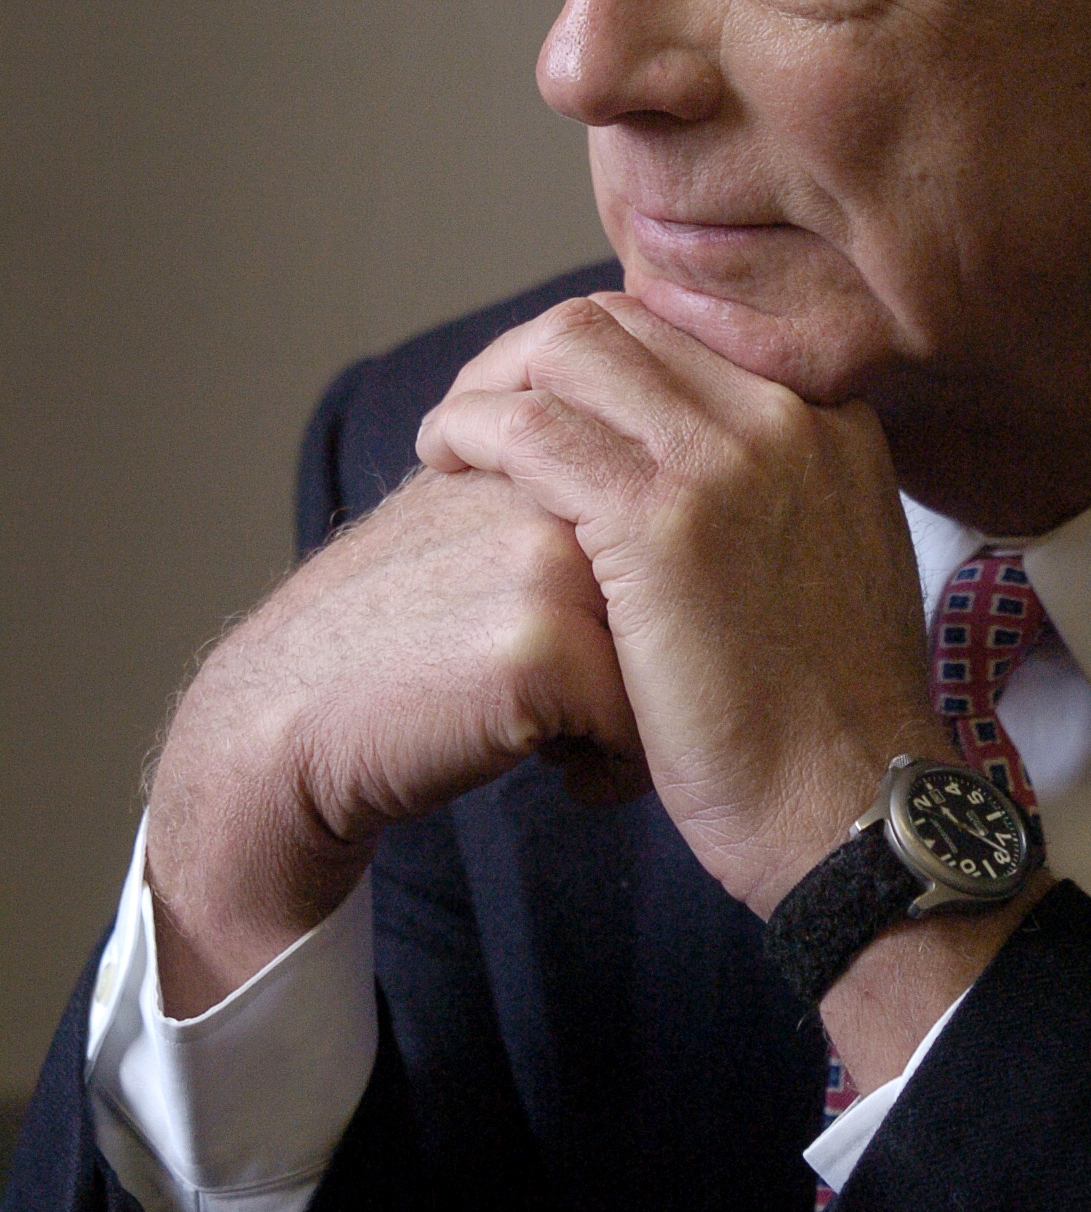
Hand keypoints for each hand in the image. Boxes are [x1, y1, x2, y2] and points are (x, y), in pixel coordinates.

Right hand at [145, 466, 641, 1014]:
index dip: (647, 613)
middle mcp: (562, 485)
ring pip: (676, 658)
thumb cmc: (395, 636)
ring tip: (559, 730)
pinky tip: (548, 767)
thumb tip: (672, 490)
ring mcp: (553, 560)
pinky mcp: (543, 647)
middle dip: (653, 662)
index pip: (678, 538)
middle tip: (576, 698)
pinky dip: (608, 766)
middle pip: (687, 595)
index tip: (575, 650)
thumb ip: (561, 483)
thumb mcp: (473, 521)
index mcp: (554, 443)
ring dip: (635, 716)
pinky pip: (642, 725)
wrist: (282, 719)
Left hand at [417, 293, 945, 919]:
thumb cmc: (827, 718)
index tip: (551, 401)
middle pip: (623, 320)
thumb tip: (689, 480)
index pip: (684, 331)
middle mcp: (786, 416)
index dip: (599, 357)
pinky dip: (472, 429)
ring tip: (451, 438)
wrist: (853, 805)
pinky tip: (445, 462)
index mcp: (830, 420)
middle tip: (483, 410)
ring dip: (491, 382)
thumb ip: (775, 497)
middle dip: (533, 354)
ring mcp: (726, 458)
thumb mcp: (834, 563)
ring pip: (570, 349)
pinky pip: (532, 427)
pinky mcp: (660, 519)